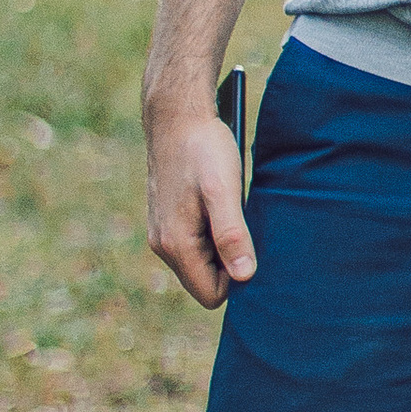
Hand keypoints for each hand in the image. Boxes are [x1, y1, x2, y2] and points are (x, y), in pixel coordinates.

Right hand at [146, 107, 254, 308]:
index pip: (211, 295)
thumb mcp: (224, 190)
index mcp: (176, 245)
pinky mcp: (166, 220)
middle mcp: (163, 245)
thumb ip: (231, 235)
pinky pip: (194, 245)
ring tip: (231, 210)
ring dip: (221, 246)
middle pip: (205, 282)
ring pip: (200, 263)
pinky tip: (219, 204)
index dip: (236, 278)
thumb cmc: (203, 149)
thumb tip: (244, 277)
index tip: (248, 245)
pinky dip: (211, 232)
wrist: (176, 117)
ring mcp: (161, 233)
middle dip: (228, 263)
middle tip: (243, 225)